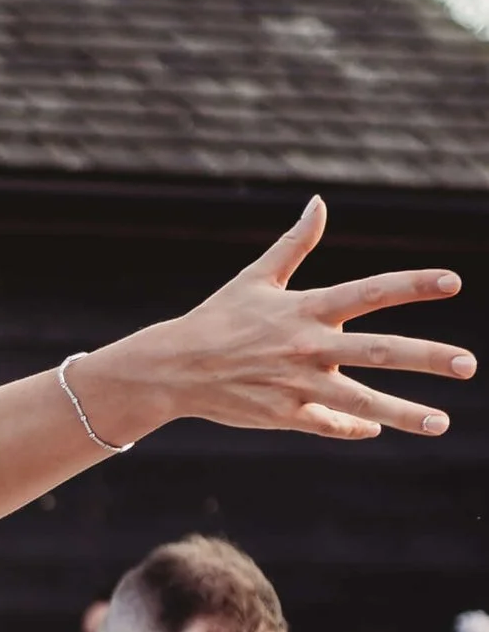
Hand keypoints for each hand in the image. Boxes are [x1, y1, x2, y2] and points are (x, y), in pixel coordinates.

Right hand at [103, 198, 471, 444]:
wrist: (173, 369)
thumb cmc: (218, 318)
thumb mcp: (257, 277)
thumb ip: (295, 243)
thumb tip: (319, 202)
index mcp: (306, 308)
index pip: (371, 291)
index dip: (413, 284)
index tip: (453, 281)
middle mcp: (308, 347)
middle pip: (379, 351)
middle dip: (426, 358)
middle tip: (467, 364)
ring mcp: (297, 386)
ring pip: (361, 401)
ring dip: (404, 413)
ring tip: (441, 423)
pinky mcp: (283, 416)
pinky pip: (328, 424)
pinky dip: (354, 427)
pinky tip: (378, 429)